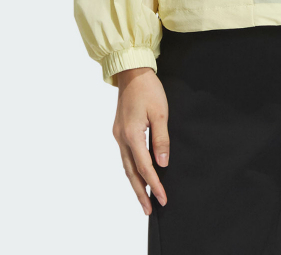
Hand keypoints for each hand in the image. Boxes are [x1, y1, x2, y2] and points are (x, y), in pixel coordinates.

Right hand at [113, 67, 168, 213]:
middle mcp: (121, 138)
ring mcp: (118, 134)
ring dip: (135, 183)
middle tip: (149, 210)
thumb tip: (162, 164)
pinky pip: (125, 155)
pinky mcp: (119, 130)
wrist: (132, 72)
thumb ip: (161, 140)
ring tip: (144, 198)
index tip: (163, 198)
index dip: (155, 184)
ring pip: (126, 165)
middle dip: (140, 192)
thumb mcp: (161, 113)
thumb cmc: (148, 89)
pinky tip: (137, 174)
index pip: (144, 167)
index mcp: (132, 134)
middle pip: (130, 172)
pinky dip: (131, 169)